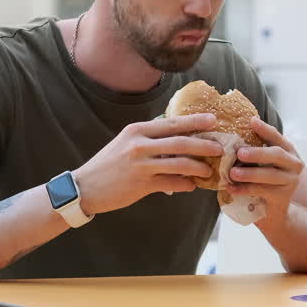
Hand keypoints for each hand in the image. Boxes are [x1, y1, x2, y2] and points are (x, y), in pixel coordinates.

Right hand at [73, 114, 223, 214]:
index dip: (194, 122)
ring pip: (179, 164)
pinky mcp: (141, 185)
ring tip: (209, 170)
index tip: (213, 120)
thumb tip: (177, 135)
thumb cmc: (109, 164)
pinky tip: (192, 186)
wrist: (85, 187)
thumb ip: (150, 138)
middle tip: (220, 147)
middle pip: (180, 142)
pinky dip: (185, 185)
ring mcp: (141, 165)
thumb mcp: (126, 143)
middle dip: (204, 144)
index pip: (172, 123)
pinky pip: (171, 183)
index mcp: (137, 131)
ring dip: (198, 167)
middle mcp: (140, 145)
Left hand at [227, 118, 303, 223]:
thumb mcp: (262, 163)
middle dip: (257, 153)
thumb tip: (232, 135)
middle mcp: (294, 164)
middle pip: (277, 154)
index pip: (277, 137)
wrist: (274, 211)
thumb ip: (255, 150)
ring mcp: (291, 181)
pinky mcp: (283, 197)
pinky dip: (245, 189)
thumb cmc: (264, 182)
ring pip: (269, 175)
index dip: (265, 129)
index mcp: (288, 151)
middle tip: (239, 152)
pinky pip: (262, 191)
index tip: (251, 121)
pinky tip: (231, 188)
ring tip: (232, 173)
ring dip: (249, 173)